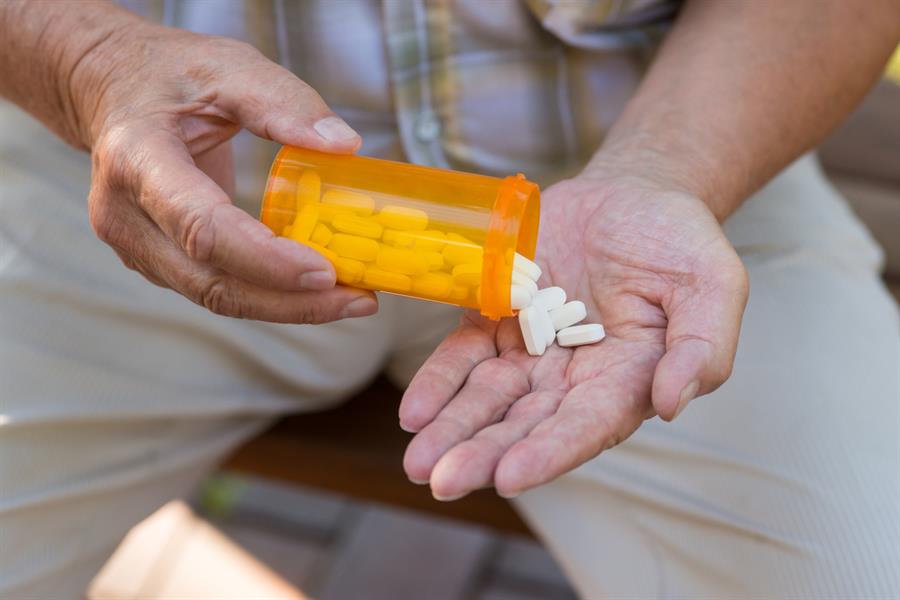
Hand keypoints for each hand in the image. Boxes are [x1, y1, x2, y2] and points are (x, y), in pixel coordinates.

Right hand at [73, 18, 376, 321]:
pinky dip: (268, 295)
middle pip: (212, 282)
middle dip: (290, 301)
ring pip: (215, 296)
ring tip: (351, 299)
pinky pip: (216, 288)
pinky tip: (317, 289)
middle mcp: (124, 215)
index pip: (201, 227)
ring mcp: (135, 246)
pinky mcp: (156, 260)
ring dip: (286, 307)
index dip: (264, 259)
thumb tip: (344, 145)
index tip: (325, 272)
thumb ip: (283, 101)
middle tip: (359, 299)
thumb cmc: (169, 75)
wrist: (110, 88)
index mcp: (137, 159)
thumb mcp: (227, 66)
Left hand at [399, 171, 747, 498]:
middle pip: (524, 424)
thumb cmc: (679, 243)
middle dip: (483, 454)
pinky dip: (438, 381)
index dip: (548, 452)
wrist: (633, 196)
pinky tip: (414, 410)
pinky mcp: (497, 317)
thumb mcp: (712, 285)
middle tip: (442, 480)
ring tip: (416, 459)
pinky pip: (462, 353)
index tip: (509, 476)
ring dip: (451, 429)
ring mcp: (530, 349)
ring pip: (486, 397)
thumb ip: (702, 346)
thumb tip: (671, 402)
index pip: (585, 427)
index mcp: (625, 381)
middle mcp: (573, 378)